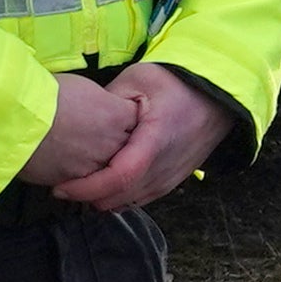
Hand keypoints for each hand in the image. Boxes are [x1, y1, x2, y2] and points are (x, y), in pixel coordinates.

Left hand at [45, 63, 231, 210]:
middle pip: (122, 197)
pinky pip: (143, 198)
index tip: (61, 187)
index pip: (119, 177)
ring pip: (131, 202)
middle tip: (61, 187)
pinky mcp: (175, 180)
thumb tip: (78, 122)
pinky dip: (120, 197)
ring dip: (103, 200)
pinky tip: (104, 188)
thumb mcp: (137, 79)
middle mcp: (166, 166)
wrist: (219, 96)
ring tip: (79, 188)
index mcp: (156, 139)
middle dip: (88, 198)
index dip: (87, 188)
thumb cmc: (177, 82)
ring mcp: (173, 177)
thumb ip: (108, 102)